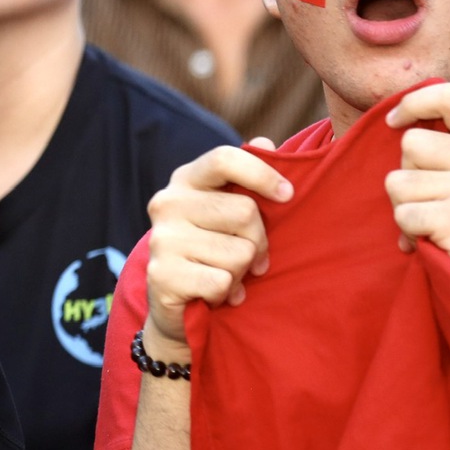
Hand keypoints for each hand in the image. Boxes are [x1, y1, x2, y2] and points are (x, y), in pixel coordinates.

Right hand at [143, 140, 291, 353]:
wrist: (175, 305)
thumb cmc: (212, 250)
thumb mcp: (230, 211)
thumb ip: (248, 179)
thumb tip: (266, 143)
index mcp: (185, 179)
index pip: (224, 159)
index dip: (262, 174)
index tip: (287, 195)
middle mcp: (167, 203)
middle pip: (244, 212)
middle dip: (259, 241)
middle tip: (250, 258)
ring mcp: (161, 239)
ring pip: (238, 253)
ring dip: (241, 272)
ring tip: (225, 276)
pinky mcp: (162, 274)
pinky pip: (221, 282)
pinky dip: (226, 293)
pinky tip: (213, 293)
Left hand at [384, 83, 449, 296]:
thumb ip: (439, 140)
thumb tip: (392, 115)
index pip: (448, 94)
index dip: (412, 103)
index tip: (394, 122)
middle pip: (411, 144)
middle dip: (407, 176)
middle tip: (432, 203)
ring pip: (399, 180)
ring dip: (404, 206)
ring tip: (432, 222)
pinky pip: (402, 212)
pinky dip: (407, 231)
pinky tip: (432, 239)